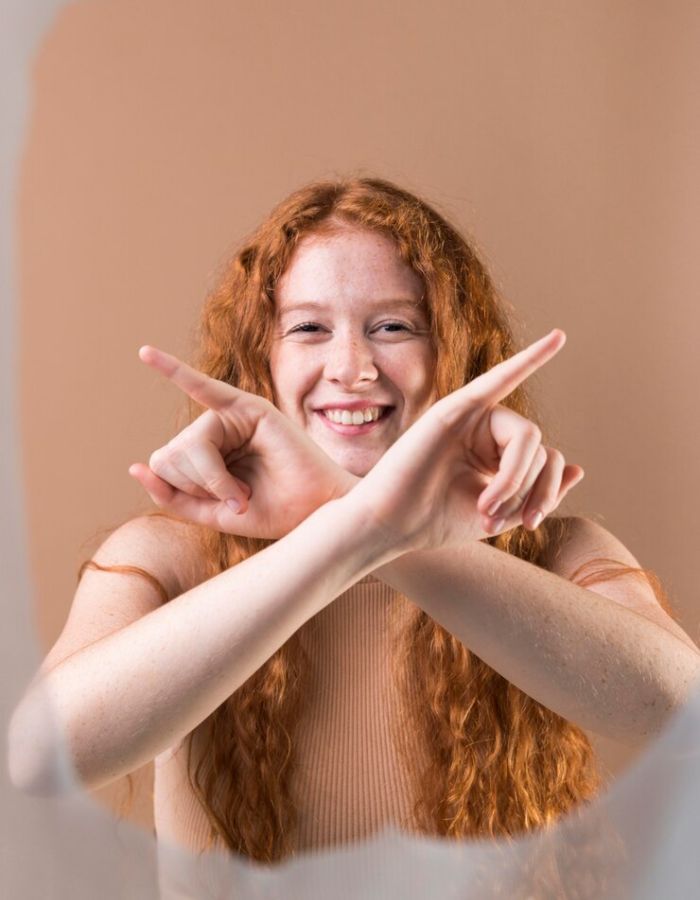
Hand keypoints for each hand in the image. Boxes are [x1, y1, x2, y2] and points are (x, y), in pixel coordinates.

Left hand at [129, 346, 354, 538]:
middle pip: (171, 452)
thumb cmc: (274, 511)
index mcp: (208, 452)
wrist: (315, 514)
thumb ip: (175, 496)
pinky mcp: (250, 408)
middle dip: (198, 483)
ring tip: (245, 490)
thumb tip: (136, 467)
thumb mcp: (213, 512)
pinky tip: (146, 354)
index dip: (183, 490)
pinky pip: (204, 387)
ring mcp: (234, 415)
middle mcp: (218, 429)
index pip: (164, 462)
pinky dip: (172, 370)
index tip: (225, 504)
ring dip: (211, 477)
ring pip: (188, 443)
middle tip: (238, 496)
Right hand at [344, 329, 582, 552]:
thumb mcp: (501, 513)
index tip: (527, 525)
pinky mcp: (455, 409)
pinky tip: (557, 341)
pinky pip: (499, 379)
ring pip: (527, 436)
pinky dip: (529, 360)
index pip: (547, 460)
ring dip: (516, 478)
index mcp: (497, 453)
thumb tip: (579, 469)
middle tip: (501, 518)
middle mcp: (486, 430)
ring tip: (485, 506)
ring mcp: (471, 417)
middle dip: (531, 488)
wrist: (393, 524)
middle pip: (541, 448)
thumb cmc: (437, 519)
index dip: (547, 493)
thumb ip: (538, 492)